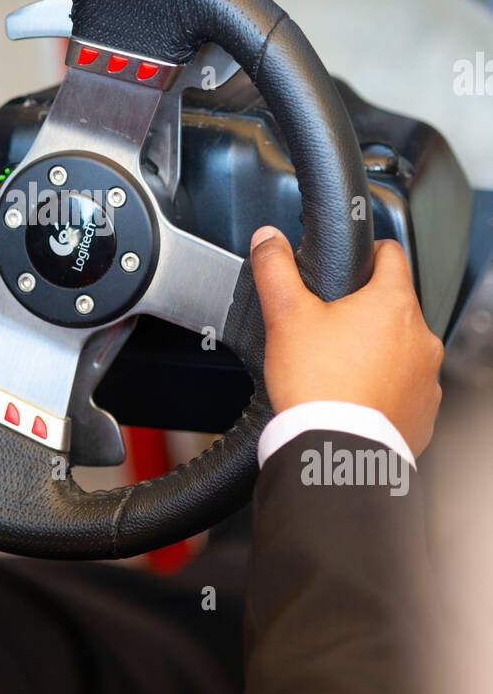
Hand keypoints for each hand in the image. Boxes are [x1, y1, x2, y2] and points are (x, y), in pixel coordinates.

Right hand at [249, 227, 443, 457]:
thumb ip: (276, 270)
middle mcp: (421, 338)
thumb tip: (267, 240)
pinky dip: (384, 388)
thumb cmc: (317, 386)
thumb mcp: (286, 316)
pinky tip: (354, 396)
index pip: (392, 255)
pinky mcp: (422, 412)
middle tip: (329, 328)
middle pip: (394, 307)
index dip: (369, 252)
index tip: (354, 263)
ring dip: (377, 351)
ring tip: (338, 368)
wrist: (334, 452)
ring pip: (401, 349)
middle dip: (365, 312)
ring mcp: (426, 377)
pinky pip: (404, 389)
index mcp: (393, 304)